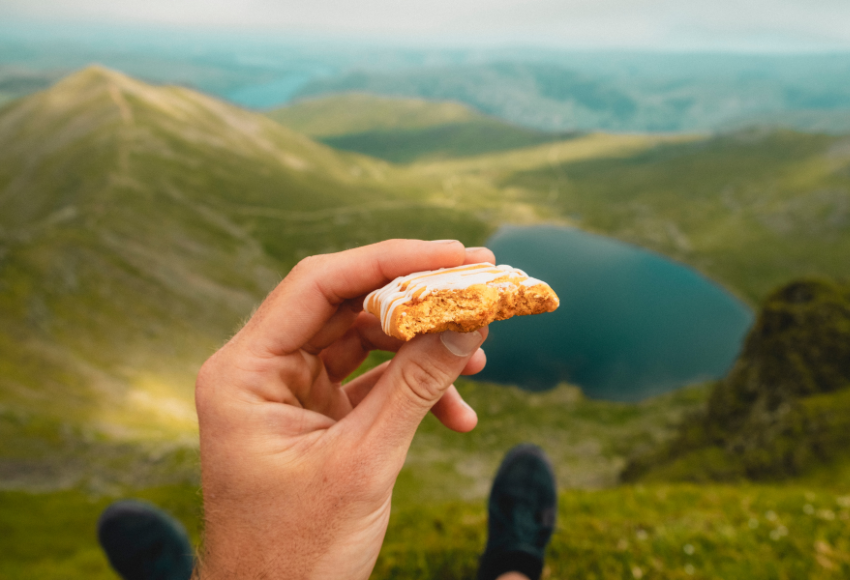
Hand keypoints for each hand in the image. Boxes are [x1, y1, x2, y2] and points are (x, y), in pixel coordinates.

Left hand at [195, 239, 493, 578]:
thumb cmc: (297, 552)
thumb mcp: (364, 463)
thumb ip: (416, 386)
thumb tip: (469, 323)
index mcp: (245, 372)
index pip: (319, 284)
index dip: (390, 261)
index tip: (455, 255)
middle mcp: (261, 371)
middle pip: (347, 306)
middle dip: (416, 302)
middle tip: (478, 291)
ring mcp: (289, 392)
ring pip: (365, 342)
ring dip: (422, 348)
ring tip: (477, 361)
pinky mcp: (316, 415)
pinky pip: (371, 382)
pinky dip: (414, 390)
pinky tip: (459, 416)